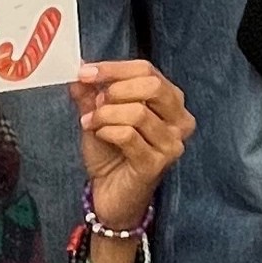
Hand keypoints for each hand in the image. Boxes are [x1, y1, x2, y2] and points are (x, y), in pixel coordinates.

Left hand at [74, 60, 193, 230]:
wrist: (110, 194)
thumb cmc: (111, 153)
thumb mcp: (99, 114)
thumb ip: (92, 92)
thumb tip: (82, 69)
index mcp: (170, 101)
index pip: (147, 70)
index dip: (114, 68)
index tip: (85, 72)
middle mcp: (179, 120)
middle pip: (152, 85)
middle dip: (115, 89)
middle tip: (94, 101)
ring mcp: (171, 143)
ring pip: (138, 112)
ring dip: (106, 114)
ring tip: (90, 122)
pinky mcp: (157, 163)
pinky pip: (129, 136)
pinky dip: (107, 130)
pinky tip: (99, 135)